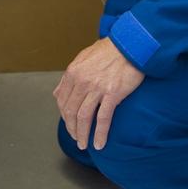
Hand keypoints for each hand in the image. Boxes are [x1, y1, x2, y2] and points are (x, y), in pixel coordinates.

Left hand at [53, 37, 142, 151]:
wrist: (130, 43)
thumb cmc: (109, 49)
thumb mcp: (83, 57)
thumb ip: (69, 76)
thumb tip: (57, 93)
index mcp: (73, 72)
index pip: (62, 100)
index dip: (64, 116)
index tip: (69, 124)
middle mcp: (82, 81)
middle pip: (71, 111)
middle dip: (71, 128)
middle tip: (76, 138)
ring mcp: (97, 88)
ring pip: (84, 117)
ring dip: (82, 134)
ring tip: (84, 144)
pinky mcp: (113, 94)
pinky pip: (103, 119)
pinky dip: (99, 134)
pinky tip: (99, 144)